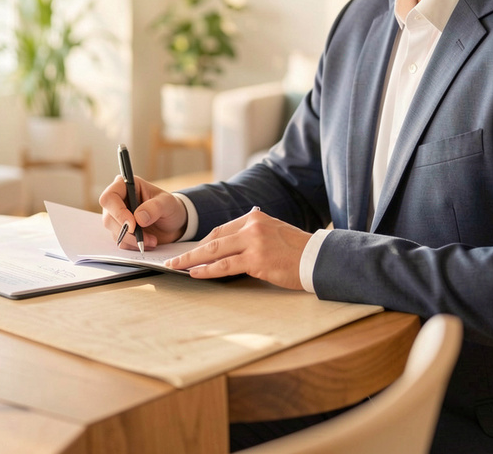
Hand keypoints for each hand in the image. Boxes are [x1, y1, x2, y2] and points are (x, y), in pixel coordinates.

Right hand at [98, 174, 186, 250]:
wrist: (173, 224)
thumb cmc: (170, 207)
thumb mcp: (168, 203)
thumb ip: (155, 207)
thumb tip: (138, 217)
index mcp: (126, 186)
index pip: (109, 197)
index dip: (118, 212)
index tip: (133, 225)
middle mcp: (117, 201)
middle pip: (108, 218)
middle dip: (128, 232)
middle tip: (146, 237)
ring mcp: (117, 217)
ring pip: (114, 232)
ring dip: (134, 240)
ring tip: (152, 240)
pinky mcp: (120, 231)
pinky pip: (121, 242)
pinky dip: (135, 245)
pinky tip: (148, 242)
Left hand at [164, 209, 310, 290]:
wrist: (317, 258)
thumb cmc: (297, 250)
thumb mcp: (273, 233)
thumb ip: (252, 236)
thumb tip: (227, 249)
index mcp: (255, 218)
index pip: (221, 230)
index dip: (204, 243)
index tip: (192, 252)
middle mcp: (252, 226)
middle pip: (214, 238)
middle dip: (191, 251)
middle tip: (174, 260)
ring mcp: (254, 242)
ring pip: (215, 251)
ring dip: (192, 260)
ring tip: (177, 268)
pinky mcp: (257, 260)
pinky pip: (226, 266)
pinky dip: (208, 270)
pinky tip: (196, 273)